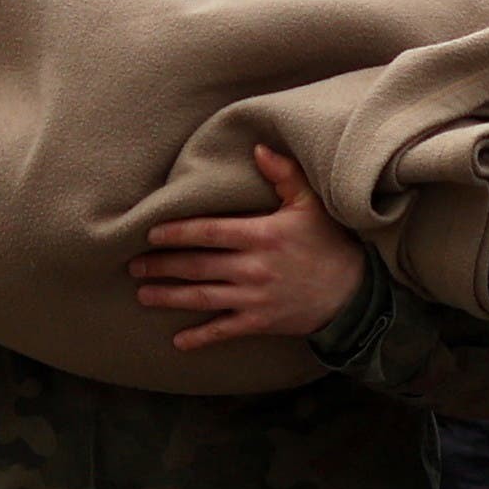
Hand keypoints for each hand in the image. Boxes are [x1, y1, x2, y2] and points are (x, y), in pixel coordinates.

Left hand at [131, 145, 367, 350]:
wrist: (354, 293)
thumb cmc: (329, 243)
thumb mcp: (311, 204)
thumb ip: (284, 174)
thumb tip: (258, 147)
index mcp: (260, 235)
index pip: (207, 231)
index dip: (175, 232)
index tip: (150, 233)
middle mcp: (252, 268)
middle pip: (195, 265)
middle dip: (161, 265)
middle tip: (134, 266)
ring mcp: (254, 298)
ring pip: (201, 296)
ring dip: (168, 296)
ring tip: (143, 294)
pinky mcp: (260, 322)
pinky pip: (223, 330)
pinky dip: (199, 337)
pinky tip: (178, 341)